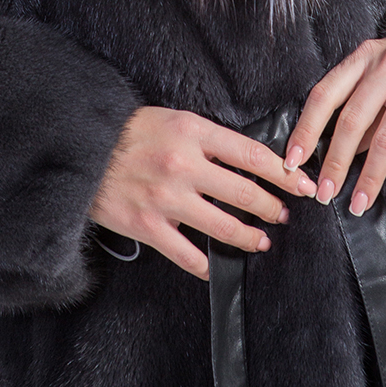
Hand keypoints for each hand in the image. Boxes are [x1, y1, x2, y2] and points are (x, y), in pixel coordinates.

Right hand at [90, 105, 317, 279]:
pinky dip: (203, 264)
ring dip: (248, 236)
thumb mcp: (175, 120)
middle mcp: (184, 165)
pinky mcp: (147, 226)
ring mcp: (166, 198)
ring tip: (260, 240)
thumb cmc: (132, 132)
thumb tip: (248, 160)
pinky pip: (186, 254)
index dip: (284, 173)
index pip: (252, 154)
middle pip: (244, 192)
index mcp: (193, 132)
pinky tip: (212, 266)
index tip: (303, 184)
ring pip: (223, 226)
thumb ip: (209, 139)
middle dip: (271, 207)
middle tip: (283, 214)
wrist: (82, 148)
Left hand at [283, 38, 385, 215]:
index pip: (325, 94)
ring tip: (359, 203)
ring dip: (369, 178)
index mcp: (367, 56)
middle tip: (325, 193)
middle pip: (351, 121)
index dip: (307, 129)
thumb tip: (343, 151)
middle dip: (335, 163)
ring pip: (385, 140)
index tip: (294, 159)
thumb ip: (365, 107)